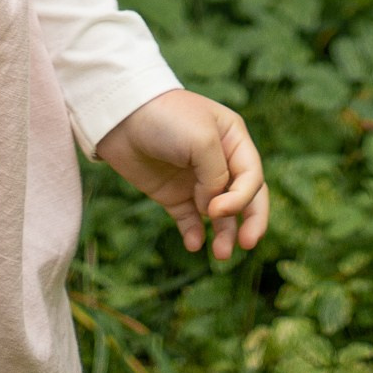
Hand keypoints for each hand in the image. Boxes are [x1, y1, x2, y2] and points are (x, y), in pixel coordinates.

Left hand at [93, 90, 268, 263]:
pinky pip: (191, 221)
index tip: (217, 209)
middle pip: (246, 198)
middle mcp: (220, 161)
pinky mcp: (174, 195)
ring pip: (220, 216)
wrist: (120, 117)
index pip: (252, 177)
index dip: (242, 199)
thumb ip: (217, 177)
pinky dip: (195, 234)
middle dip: (251, 222)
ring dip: (224, 234)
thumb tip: (214, 209)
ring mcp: (196, 180)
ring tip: (220, 255)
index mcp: (233, 139)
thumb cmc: (167, 119)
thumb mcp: (202, 140)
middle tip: (248, 244)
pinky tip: (193, 243)